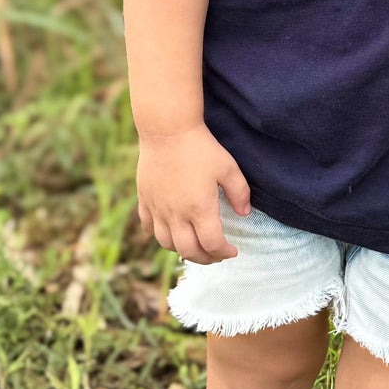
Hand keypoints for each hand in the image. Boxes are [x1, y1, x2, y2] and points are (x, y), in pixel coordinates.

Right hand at [136, 124, 251, 263]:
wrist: (167, 130)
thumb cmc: (200, 148)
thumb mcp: (228, 168)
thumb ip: (239, 193)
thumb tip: (244, 214)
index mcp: (199, 209)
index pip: (212, 244)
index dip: (224, 252)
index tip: (233, 251)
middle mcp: (176, 214)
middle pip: (189, 251)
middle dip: (205, 258)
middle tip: (216, 255)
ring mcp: (158, 208)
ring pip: (166, 243)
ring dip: (182, 250)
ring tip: (194, 246)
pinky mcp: (145, 199)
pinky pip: (149, 227)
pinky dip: (160, 235)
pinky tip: (170, 232)